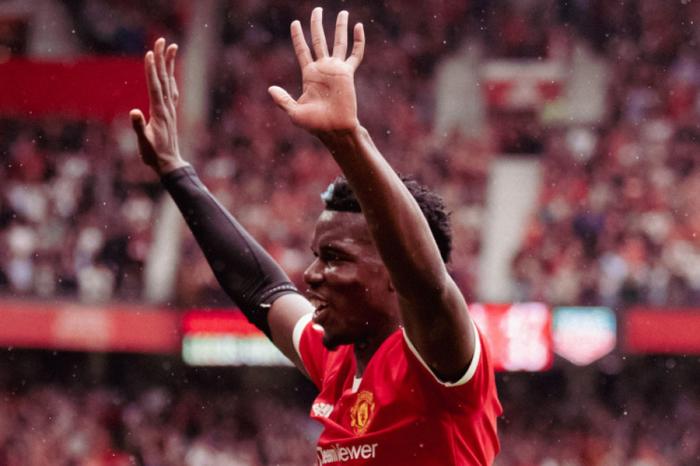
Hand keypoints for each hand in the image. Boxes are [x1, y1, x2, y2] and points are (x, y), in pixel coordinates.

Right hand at [129, 38, 187, 175]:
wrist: (169, 164)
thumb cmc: (153, 155)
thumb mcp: (143, 143)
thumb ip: (139, 127)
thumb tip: (134, 112)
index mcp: (159, 113)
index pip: (154, 87)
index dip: (152, 70)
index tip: (150, 54)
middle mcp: (167, 108)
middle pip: (163, 79)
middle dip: (161, 59)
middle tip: (161, 40)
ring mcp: (170, 110)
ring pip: (169, 82)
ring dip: (168, 64)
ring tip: (171, 47)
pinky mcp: (170, 113)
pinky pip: (171, 91)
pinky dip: (170, 79)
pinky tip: (170, 74)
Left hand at [268, 7, 364, 134]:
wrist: (334, 129)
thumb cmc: (315, 124)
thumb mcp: (294, 112)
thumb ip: (283, 99)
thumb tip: (270, 89)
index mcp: (309, 75)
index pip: (302, 50)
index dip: (298, 36)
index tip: (295, 23)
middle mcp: (323, 69)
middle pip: (319, 40)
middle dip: (317, 25)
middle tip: (316, 9)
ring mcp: (336, 70)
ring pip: (338, 42)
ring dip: (340, 27)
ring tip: (342, 11)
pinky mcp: (347, 73)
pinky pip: (355, 54)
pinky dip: (358, 41)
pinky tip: (358, 27)